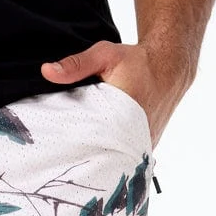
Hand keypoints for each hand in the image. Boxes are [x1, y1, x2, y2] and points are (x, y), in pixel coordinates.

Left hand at [42, 40, 193, 146]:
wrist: (168, 68)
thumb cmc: (136, 61)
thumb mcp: (104, 55)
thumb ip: (76, 64)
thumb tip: (47, 71)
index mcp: (125, 112)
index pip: (93, 138)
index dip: (73, 145)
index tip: (56, 147)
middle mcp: (137, 133)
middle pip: (103, 154)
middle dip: (83, 156)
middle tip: (60, 158)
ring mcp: (144, 143)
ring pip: (116, 160)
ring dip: (98, 158)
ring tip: (76, 160)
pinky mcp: (147, 147)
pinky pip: (126, 158)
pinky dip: (112, 157)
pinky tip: (96, 155)